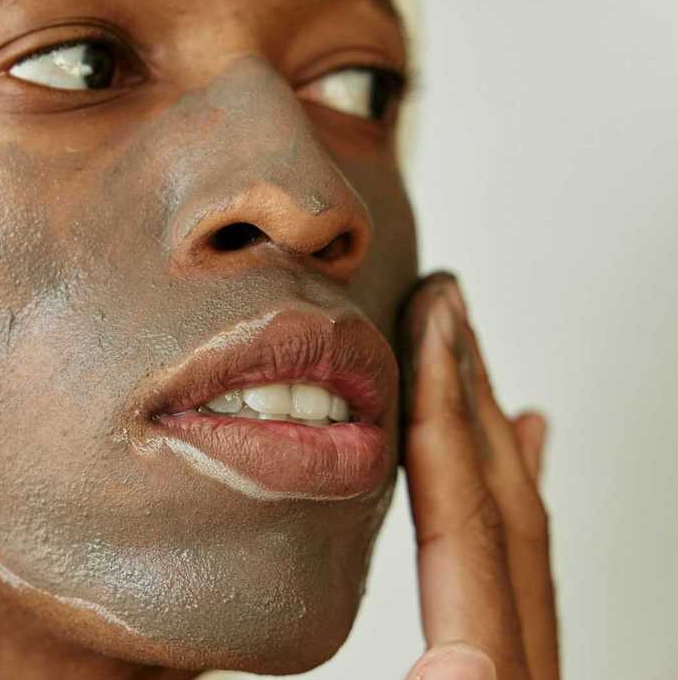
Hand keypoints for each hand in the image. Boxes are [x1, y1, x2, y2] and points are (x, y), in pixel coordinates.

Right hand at [400, 274, 558, 679]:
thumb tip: (462, 662)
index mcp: (501, 679)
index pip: (468, 526)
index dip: (440, 421)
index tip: (426, 332)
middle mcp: (522, 663)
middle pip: (505, 505)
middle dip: (470, 395)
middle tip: (444, 306)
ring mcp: (521, 666)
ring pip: (517, 529)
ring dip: (484, 431)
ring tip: (462, 356)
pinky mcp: (510, 672)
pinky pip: (523, 568)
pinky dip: (515, 495)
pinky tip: (519, 450)